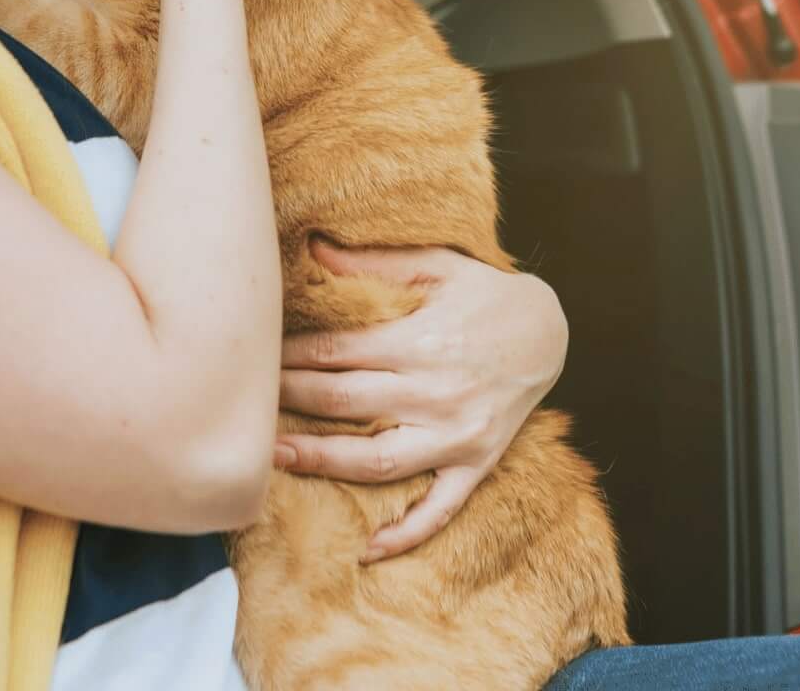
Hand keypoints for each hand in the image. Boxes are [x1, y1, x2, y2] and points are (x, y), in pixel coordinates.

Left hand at [273, 242, 568, 560]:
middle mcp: (436, 392)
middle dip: (291, 402)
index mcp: (422, 341)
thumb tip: (315, 249)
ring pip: (379, 462)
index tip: (255, 356)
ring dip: (325, 463)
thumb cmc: (487, 294)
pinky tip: (366, 549)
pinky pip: (440, 509)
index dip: (291, 356)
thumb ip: (376, 263)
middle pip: (346, 403)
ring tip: (278, 459)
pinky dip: (406, 533)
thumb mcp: (439, 265)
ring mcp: (457, 434)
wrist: (552, 330)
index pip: (338, 353)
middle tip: (247, 406)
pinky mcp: (477, 463)